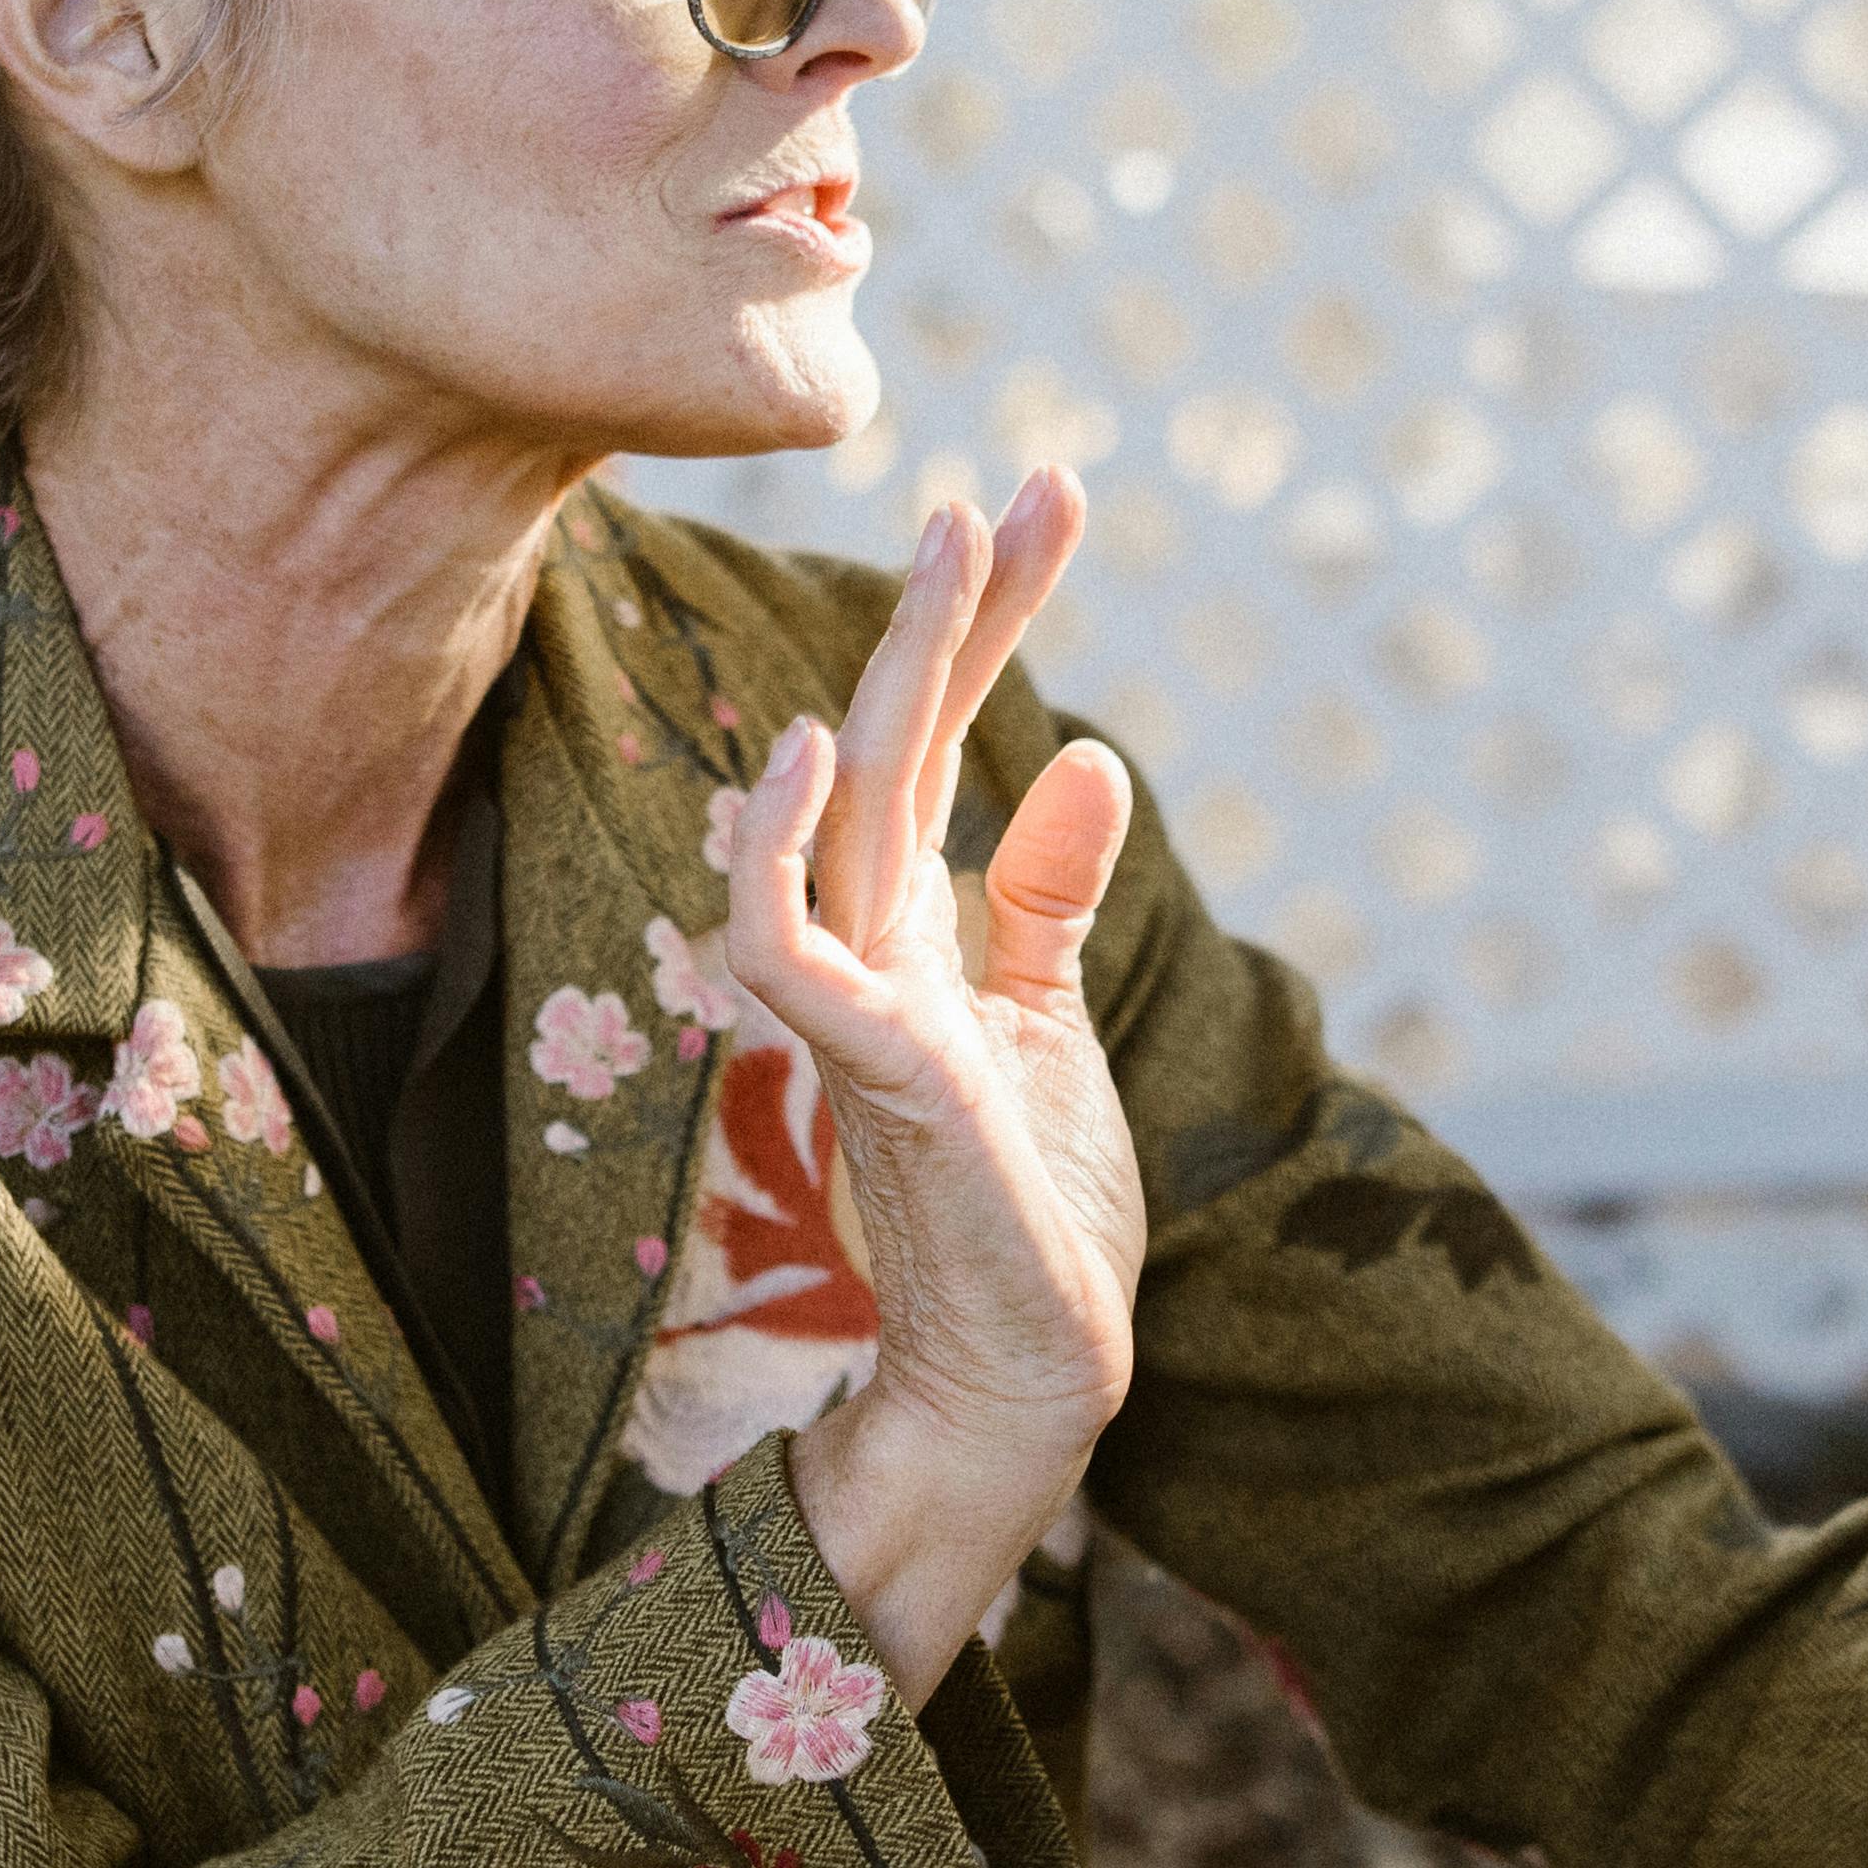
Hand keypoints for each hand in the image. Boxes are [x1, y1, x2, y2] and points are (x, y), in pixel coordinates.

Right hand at [729, 473, 1146, 1700]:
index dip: (994, 622)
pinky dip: (784, 848)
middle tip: (1012, 489)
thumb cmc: (1028, 1219)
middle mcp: (878, 947)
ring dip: (891, 679)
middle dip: (956, 612)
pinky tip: (816, 751)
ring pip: (849, 809)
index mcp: (921, 928)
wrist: (1027, 1379)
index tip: (1051, 497)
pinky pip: (787, 942)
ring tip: (947, 552)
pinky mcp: (869, 1075)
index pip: (949, 739)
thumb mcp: (1053, 1027)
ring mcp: (866, 1006)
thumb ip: (1046, 902)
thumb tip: (1083, 761)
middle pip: (900, 742)